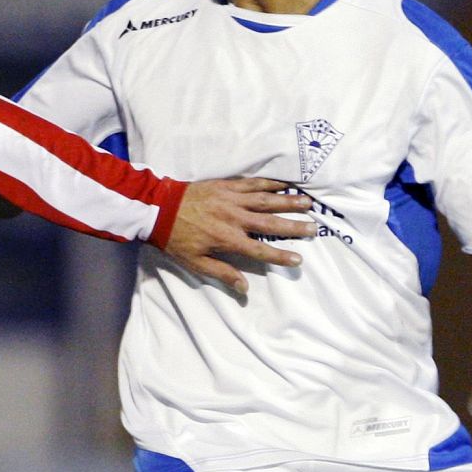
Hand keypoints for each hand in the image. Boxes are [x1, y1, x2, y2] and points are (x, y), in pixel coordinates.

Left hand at [163, 178, 314, 293]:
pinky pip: (253, 183)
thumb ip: (222, 273)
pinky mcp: (226, 185)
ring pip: (265, 200)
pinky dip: (270, 183)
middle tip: (313, 228)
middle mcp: (234, 218)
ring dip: (287, 201)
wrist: (158, 208)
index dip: (280, 256)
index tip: (298, 260)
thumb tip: (244, 288)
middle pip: (269, 223)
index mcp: (227, 239)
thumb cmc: (175, 238)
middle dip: (293, 226)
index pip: (259, 251)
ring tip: (308, 202)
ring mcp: (231, 199)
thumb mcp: (194, 262)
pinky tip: (285, 183)